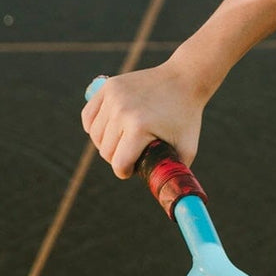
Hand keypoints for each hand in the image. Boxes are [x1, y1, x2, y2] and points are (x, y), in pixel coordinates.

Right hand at [81, 59, 204, 177]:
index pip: (119, 163)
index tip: (133, 170)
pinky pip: (88, 116)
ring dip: (106, 144)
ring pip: (95, 135)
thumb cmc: (186, 118)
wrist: (183, 80)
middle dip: (117, 159)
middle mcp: (122, 111)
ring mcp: (113, 97)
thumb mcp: (187, 149)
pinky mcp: (108, 87)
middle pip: (105, 151)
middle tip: (131, 156)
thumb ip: (174, 174)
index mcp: (140, 127)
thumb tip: (165, 196)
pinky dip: (93, 127)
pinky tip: (106, 131)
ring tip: (121, 144)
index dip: (125, 172)